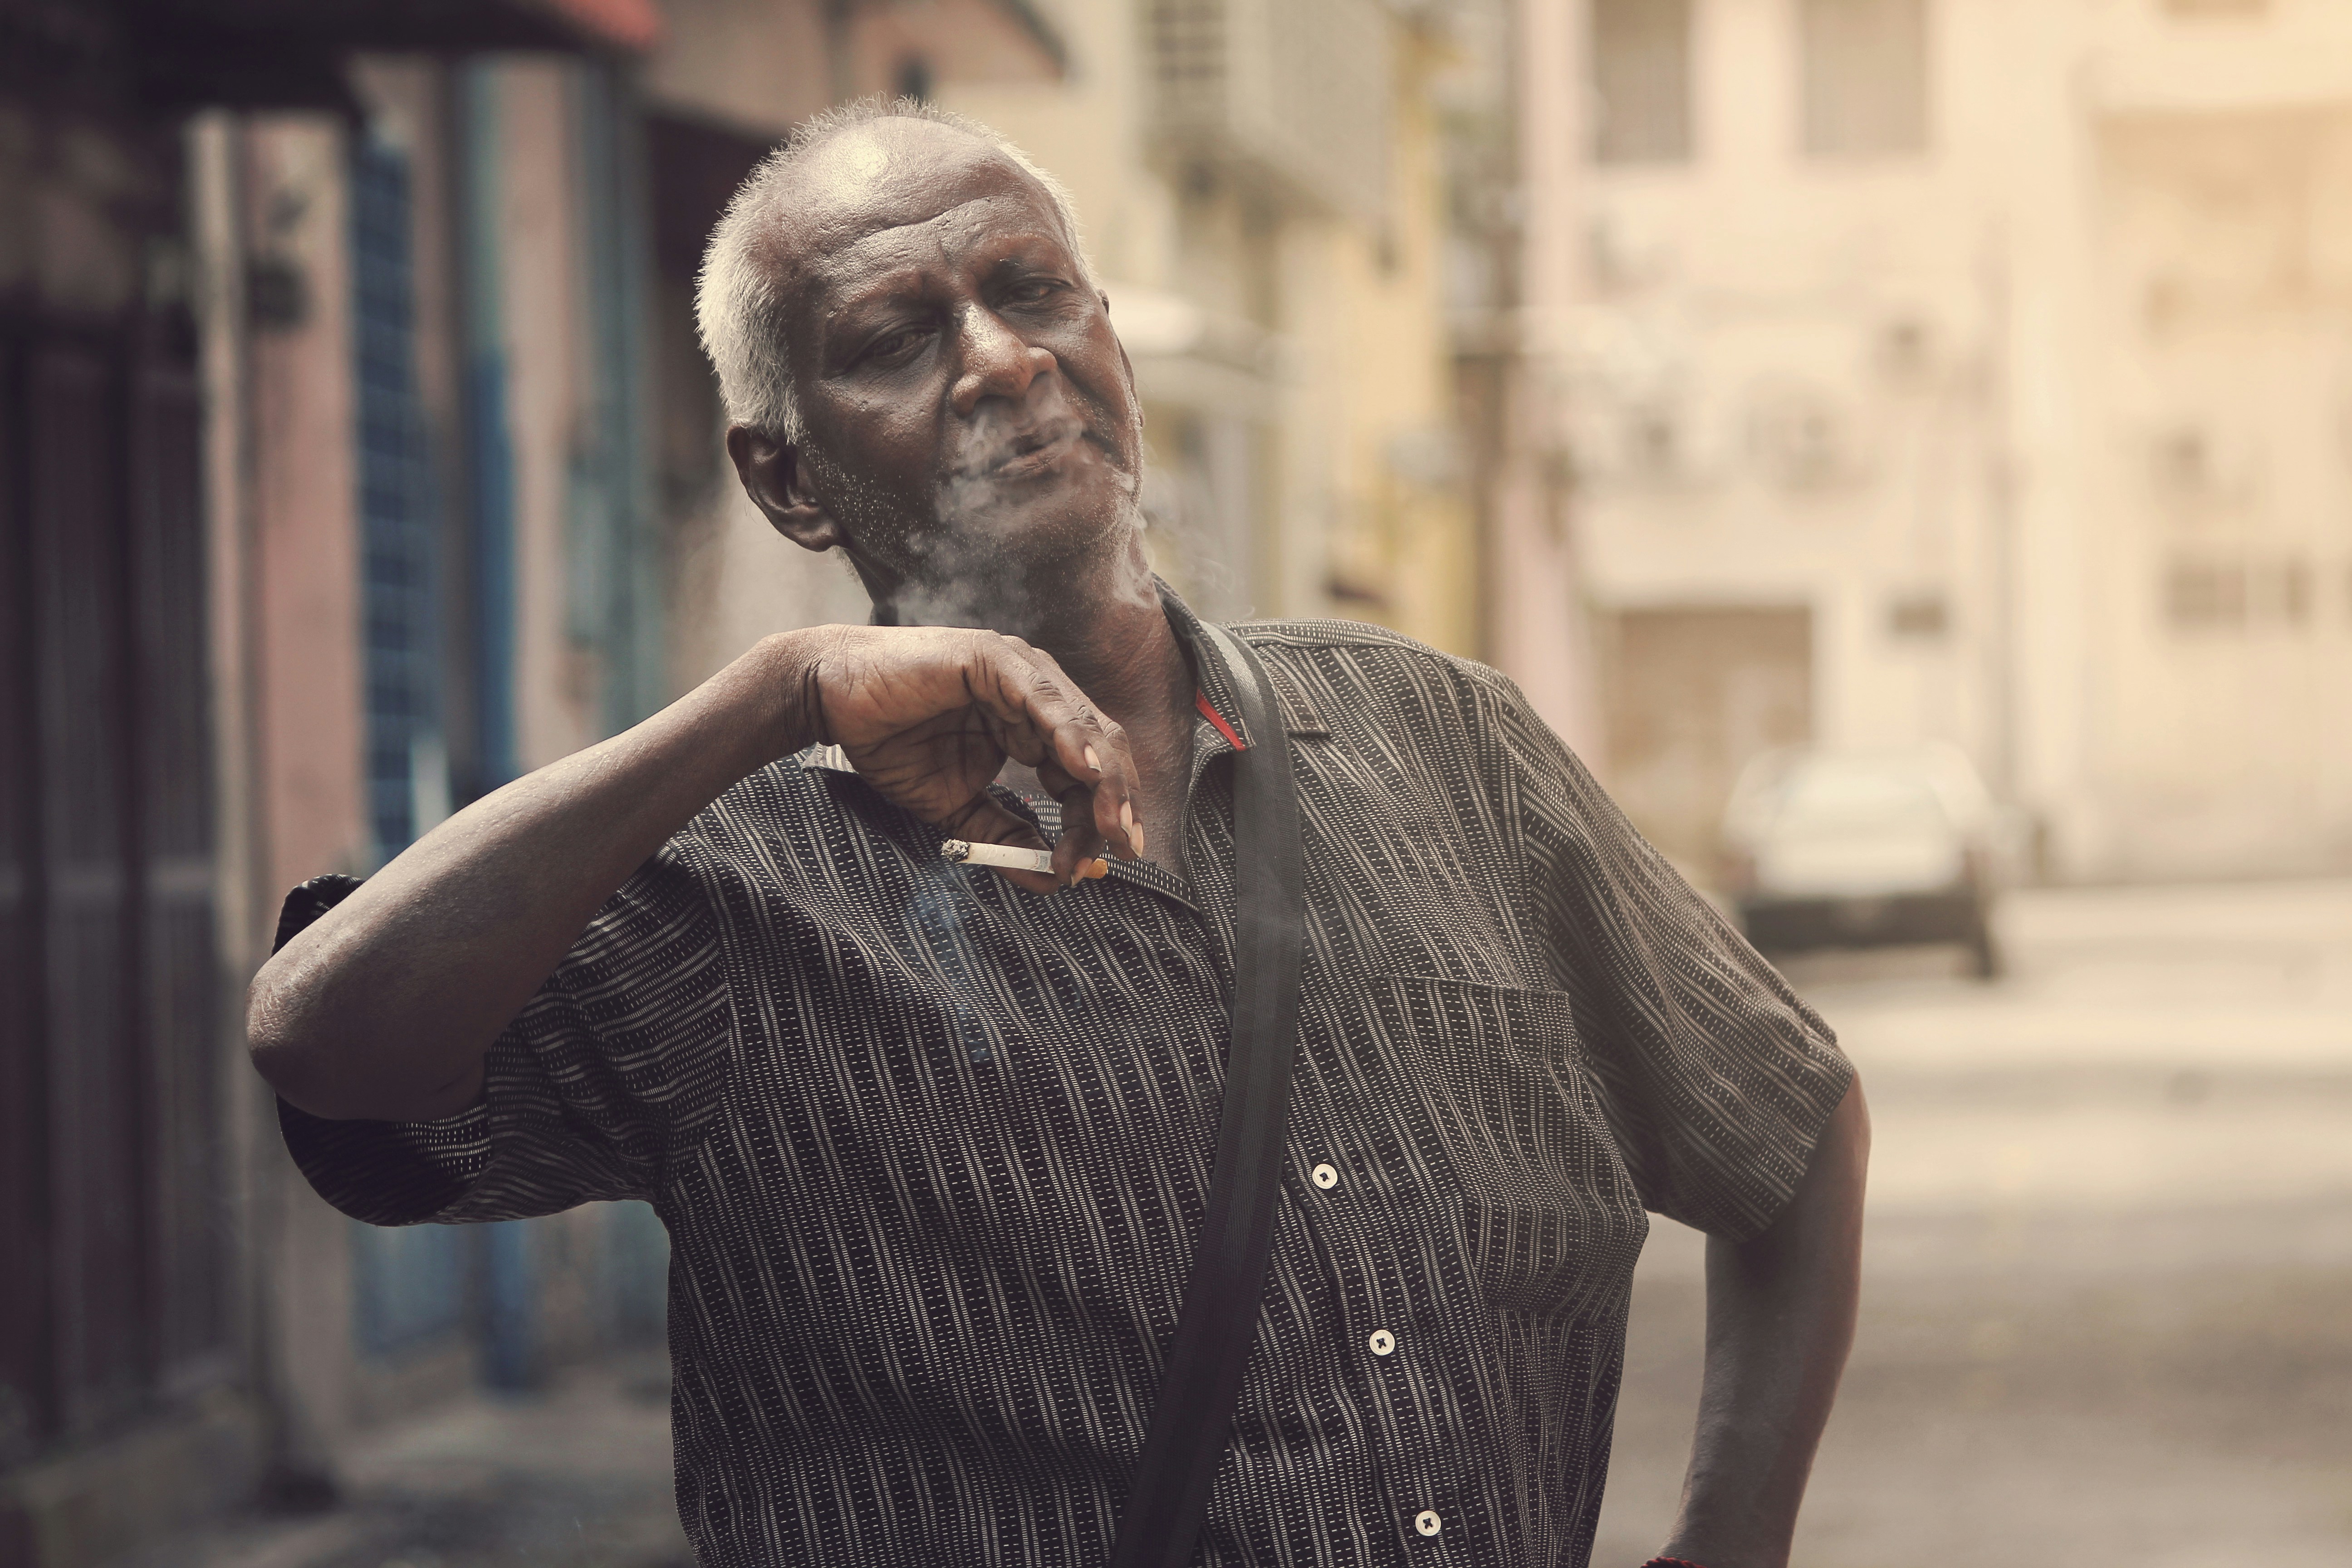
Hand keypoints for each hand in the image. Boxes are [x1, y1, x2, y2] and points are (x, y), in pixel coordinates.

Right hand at [788, 626, 1146, 893]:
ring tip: (1109, 822)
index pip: (1085, 774)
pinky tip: (1083, 769)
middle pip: (1099, 749)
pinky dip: (1067, 733)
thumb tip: (1053, 878)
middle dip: (1115, 802)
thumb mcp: (956, 807)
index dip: (1097, 818)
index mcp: (1033, 727)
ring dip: (1103, 778)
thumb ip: (1004, 836)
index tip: (1096, 864)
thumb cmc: (891, 743)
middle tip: (1122, 848)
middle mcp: (1037, 696)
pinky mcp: (994, 658)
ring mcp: (1020, 672)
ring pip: (1082, 725)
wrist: (833, 700)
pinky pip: (1042, 699)